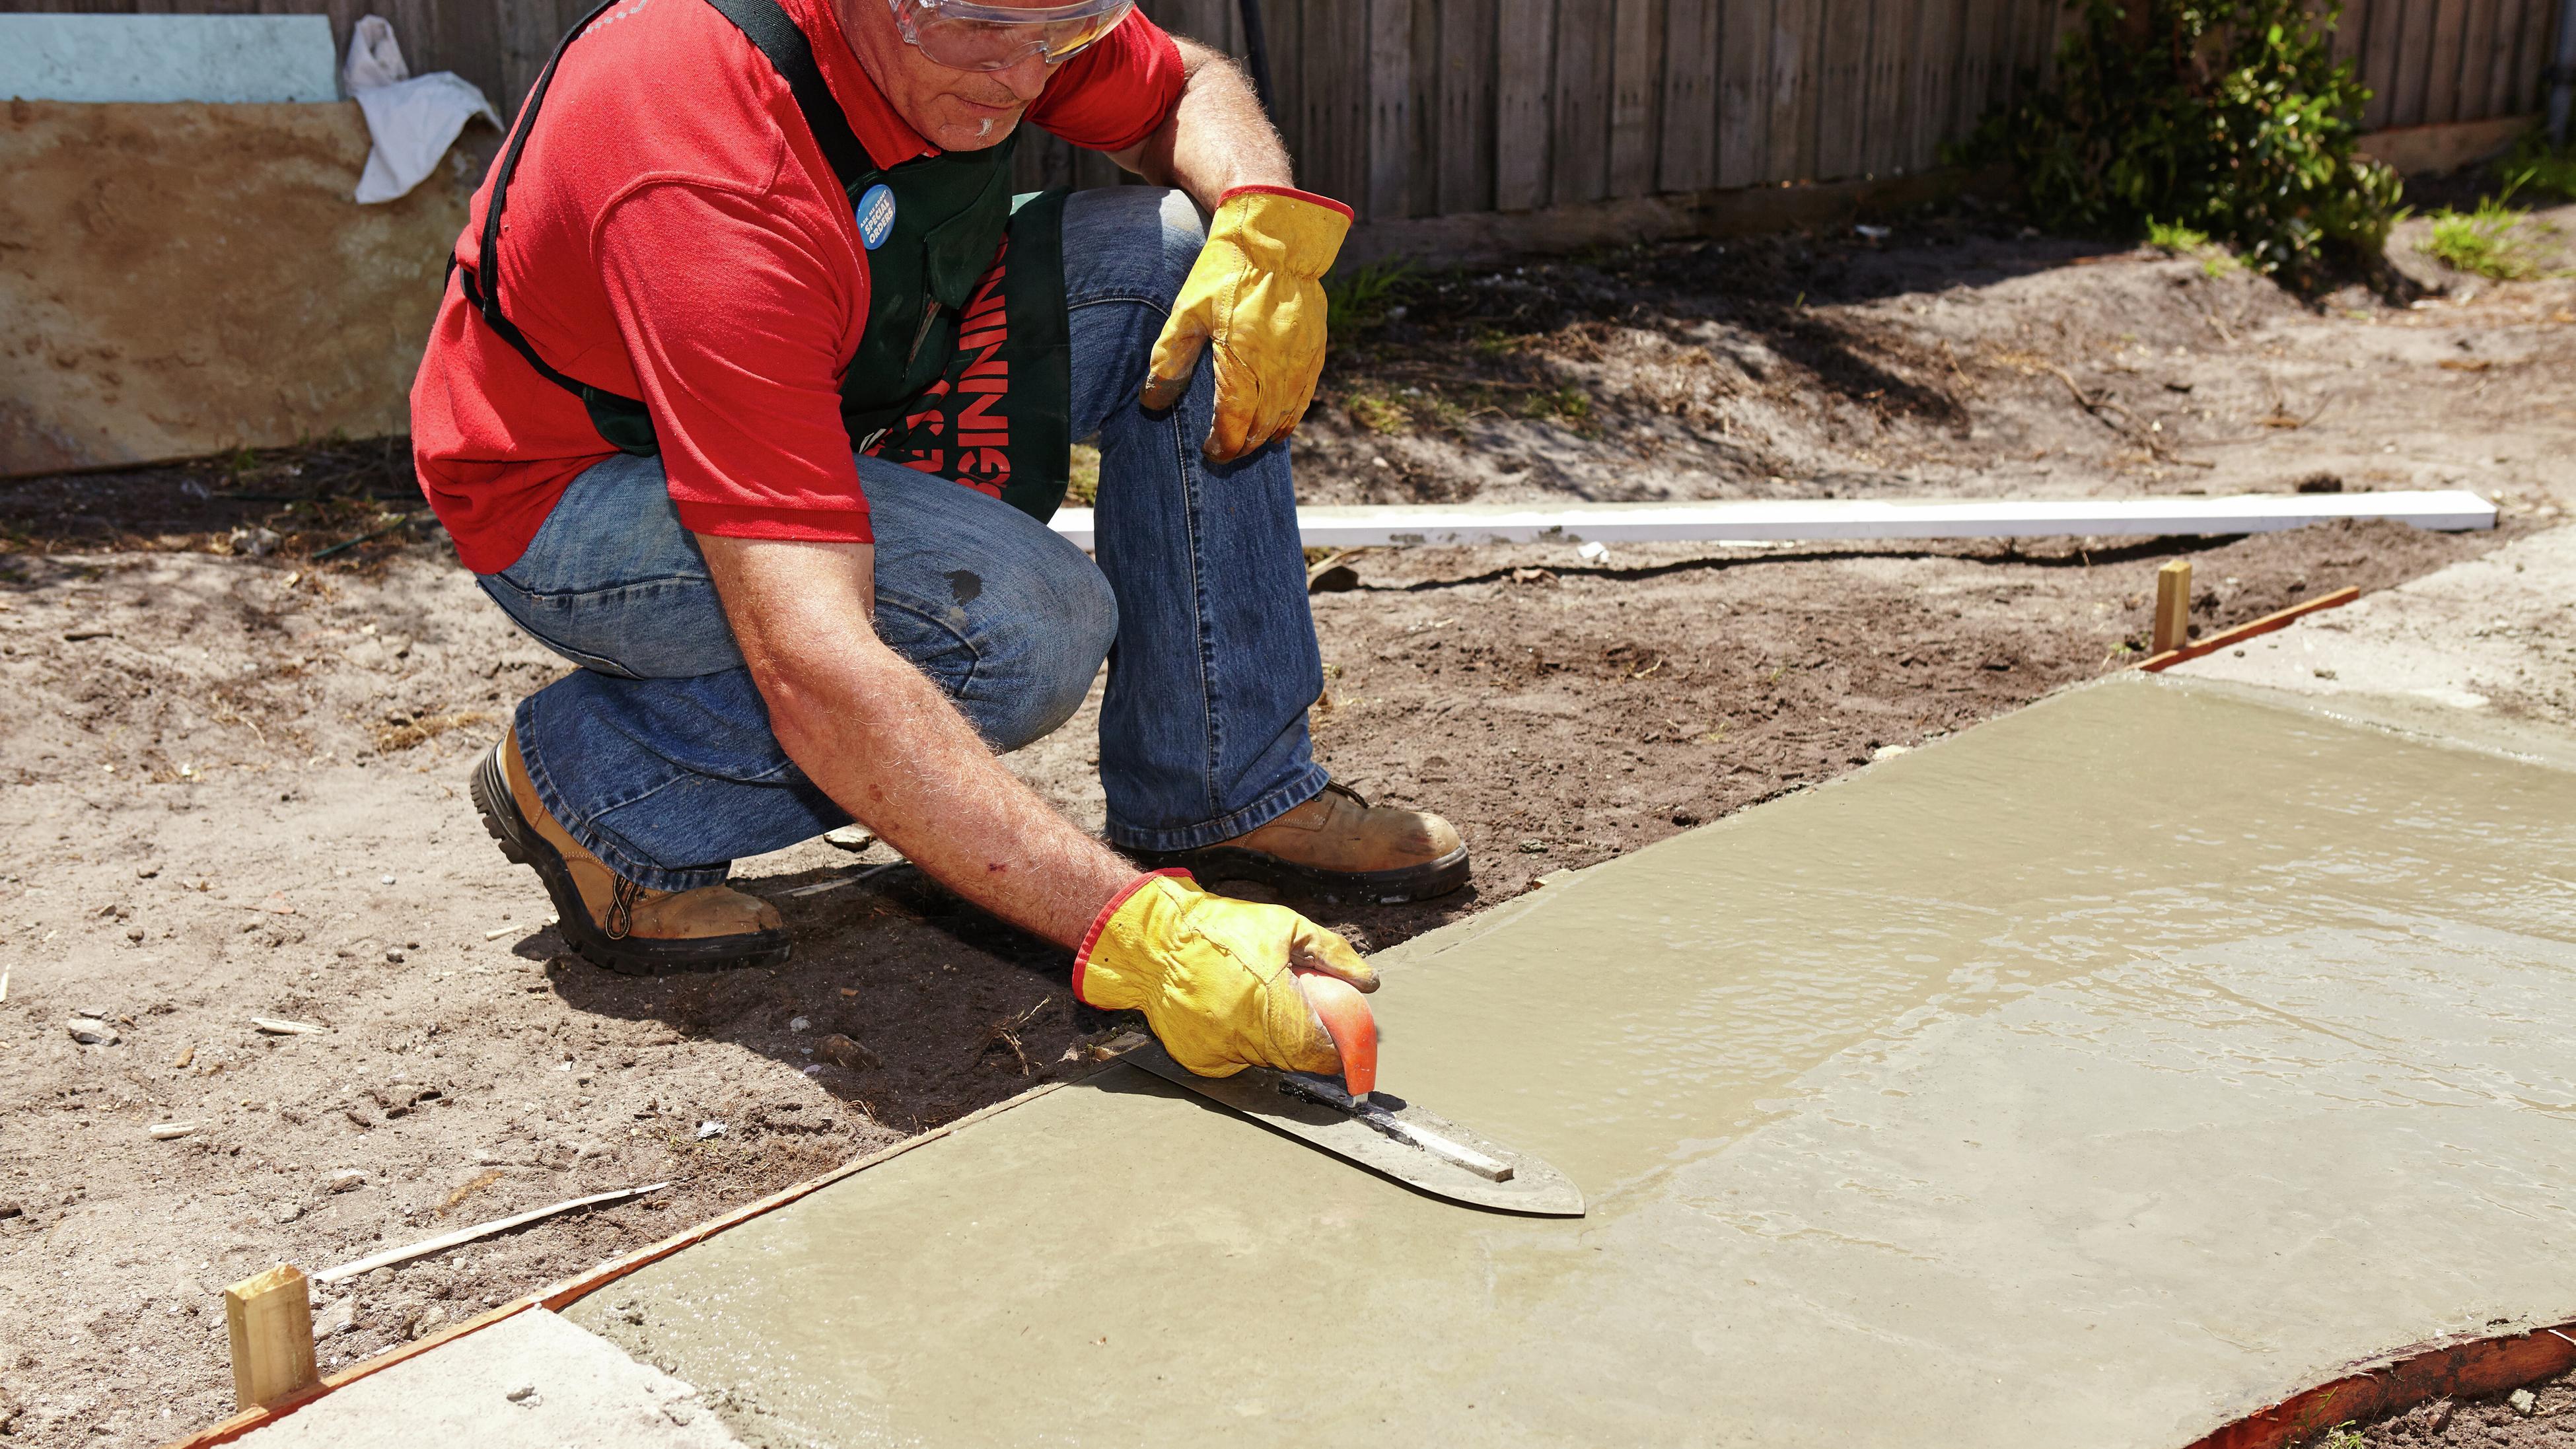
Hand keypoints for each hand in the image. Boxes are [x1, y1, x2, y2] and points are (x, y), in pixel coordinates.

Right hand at [1074, 871, 1374, 1077]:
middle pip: (1296, 1058)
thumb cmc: (1220, 929)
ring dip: (1274, 1039)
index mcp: (1274, 1008)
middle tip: (1304, 1009)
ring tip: (1259, 999)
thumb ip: (1332, 955)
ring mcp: (1221, 1053)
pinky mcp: (1199, 1059)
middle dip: (1307, 1038)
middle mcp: (1248, 1039)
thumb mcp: (1285, 927)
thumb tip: (1368, 982)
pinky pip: (1235, 1057)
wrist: (1156, 942)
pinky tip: (1231, 1008)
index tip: (1350, 1045)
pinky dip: (1242, 1040)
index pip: (1321, 1052)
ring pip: (1266, 1059)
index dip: (1341, 1052)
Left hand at [1139, 186, 1352, 462]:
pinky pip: (1305, 397)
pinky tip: (1275, 418)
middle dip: (1244, 446)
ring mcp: (1303, 361)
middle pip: (1263, 429)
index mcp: (1244, 363)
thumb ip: (1170, 360)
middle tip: (1225, 449)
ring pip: (1288, 417)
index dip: (1222, 446)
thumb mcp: (1187, 313)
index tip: (1210, 451)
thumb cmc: (1226, 272)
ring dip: (1267, 435)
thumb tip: (1153, 402)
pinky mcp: (1317, 351)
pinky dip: (1289, 415)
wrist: (1276, 238)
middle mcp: (1279, 369)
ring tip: (1248, 439)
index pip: (1235, 426)